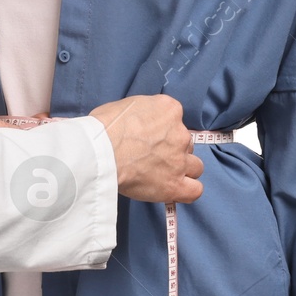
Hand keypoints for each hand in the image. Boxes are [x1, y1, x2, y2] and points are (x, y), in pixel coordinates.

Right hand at [89, 94, 203, 203]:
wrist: (100, 152)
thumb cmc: (103, 127)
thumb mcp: (125, 105)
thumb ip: (141, 114)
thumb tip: (137, 124)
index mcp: (169, 110)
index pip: (175, 119)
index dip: (162, 130)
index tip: (149, 137)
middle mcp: (180, 134)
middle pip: (185, 143)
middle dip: (172, 150)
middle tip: (152, 156)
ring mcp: (180, 160)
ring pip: (195, 167)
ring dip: (182, 169)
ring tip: (163, 174)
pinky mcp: (175, 185)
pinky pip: (195, 190)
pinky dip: (187, 190)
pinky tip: (174, 189)